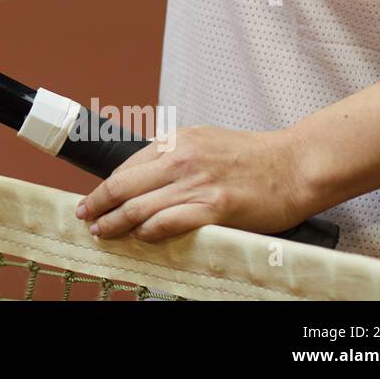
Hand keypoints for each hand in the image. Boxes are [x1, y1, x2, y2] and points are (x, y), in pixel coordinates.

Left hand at [75, 126, 313, 241]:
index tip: (92, 199)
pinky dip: (148, 232)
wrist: (295, 163)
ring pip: (139, 206)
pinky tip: (140, 238)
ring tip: (102, 233)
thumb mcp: (205, 141)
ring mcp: (196, 182)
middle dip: (97, 204)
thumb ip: (176, 156)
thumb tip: (146, 178)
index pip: (126, 165)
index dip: (104, 186)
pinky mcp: (214, 207)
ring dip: (115, 223)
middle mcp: (180, 158)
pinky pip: (168, 222)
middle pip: (123, 184)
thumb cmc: (254, 157)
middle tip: (84, 217)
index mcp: (176, 140)